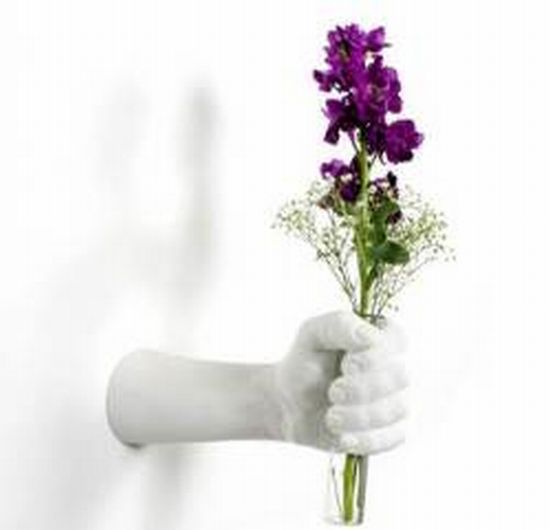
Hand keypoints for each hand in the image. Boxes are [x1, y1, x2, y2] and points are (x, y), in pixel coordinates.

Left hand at [273, 311, 407, 454]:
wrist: (290, 403)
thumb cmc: (305, 361)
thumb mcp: (312, 334)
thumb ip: (339, 325)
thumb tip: (370, 338)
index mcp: (380, 337)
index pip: (398, 341)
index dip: (376, 356)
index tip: (347, 365)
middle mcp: (395, 367)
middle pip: (401, 377)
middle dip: (363, 389)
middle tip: (334, 392)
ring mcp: (397, 400)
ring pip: (398, 409)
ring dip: (360, 416)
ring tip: (331, 416)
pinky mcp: (392, 431)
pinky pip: (393, 438)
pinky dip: (365, 439)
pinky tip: (342, 435)